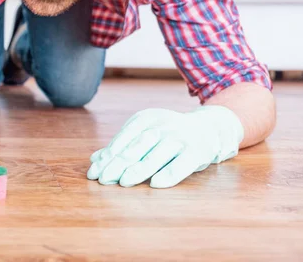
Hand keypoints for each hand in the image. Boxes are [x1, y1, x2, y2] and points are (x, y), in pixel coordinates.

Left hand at [87, 105, 243, 187]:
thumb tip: (94, 159)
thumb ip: (121, 146)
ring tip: (124, 182)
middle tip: (104, 179)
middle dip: (118, 163)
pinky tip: (155, 184)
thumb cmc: (167, 135)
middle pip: (136, 146)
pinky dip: (169, 174)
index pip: (123, 138)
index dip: (107, 156)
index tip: (94, 172)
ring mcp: (180, 137)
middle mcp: (162, 125)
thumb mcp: (144, 133)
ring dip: (139, 169)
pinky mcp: (197, 151)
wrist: (207, 129)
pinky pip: (182, 164)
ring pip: (156, 154)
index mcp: (145, 118)